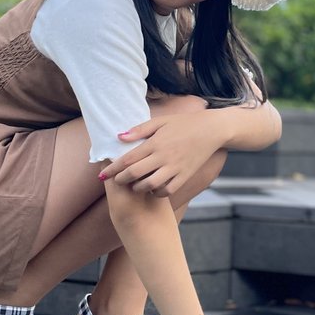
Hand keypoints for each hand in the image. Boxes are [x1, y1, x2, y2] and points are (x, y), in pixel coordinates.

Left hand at [102, 109, 222, 196]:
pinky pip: (168, 190)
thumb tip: (119, 137)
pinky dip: (157, 192)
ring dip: (138, 188)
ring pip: (150, 185)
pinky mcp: (185, 175)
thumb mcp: (161, 122)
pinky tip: (153, 188)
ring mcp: (175, 168)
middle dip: (121, 180)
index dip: (112, 169)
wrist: (211, 130)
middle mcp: (164, 157)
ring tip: (134, 185)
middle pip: (135, 174)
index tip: (102, 175)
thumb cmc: (184, 123)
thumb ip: (140, 130)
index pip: (128, 159)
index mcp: (155, 142)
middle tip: (116, 181)